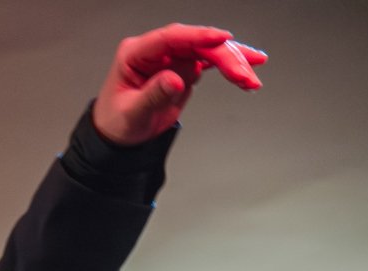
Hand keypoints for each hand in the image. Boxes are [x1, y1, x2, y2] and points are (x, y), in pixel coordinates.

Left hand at [92, 23, 265, 144]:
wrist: (119, 136)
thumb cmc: (117, 123)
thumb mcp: (132, 113)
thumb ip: (153, 95)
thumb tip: (175, 79)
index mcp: (136, 54)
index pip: (170, 38)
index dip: (198, 36)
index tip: (221, 37)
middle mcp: (156, 52)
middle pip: (196, 44)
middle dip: (224, 57)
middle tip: (243, 75)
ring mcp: (172, 58)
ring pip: (208, 51)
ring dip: (233, 63)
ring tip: (250, 79)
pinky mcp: (184, 69)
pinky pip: (211, 63)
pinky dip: (229, 69)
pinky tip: (247, 74)